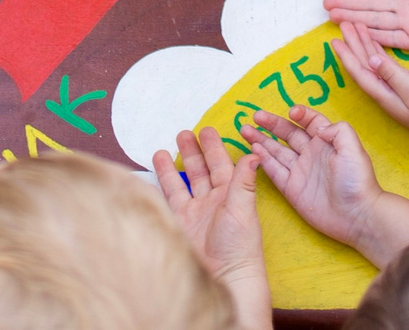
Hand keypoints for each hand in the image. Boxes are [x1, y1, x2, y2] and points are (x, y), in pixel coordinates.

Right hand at [153, 126, 267, 329]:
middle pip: (201, 171)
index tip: (206, 130)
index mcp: (231, 194)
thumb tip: (254, 154)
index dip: (214, 148)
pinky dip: (162, 186)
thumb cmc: (239, 245)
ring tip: (162, 149)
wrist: (225, 278)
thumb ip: (243, 182)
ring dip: (174, 166)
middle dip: (192, 152)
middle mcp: (213, 201)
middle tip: (183, 133)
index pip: (221, 165)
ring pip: (183, 183)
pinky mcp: (181, 225)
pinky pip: (169, 200)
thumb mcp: (242, 209)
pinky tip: (154, 176)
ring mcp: (196, 213)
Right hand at [244, 107, 383, 251]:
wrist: (357, 216)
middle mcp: (311, 154)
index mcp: (327, 142)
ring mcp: (300, 171)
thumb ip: (338, 130)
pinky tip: (253, 149)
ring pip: (276, 151)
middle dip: (271, 124)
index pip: (310, 121)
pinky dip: (263, 160)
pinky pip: (274, 171)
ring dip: (261, 139)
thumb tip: (318, 128)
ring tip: (245, 129)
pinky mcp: (292, 189)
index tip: (291, 113)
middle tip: (255, 116)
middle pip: (287, 134)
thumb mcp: (353, 149)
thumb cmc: (358, 181)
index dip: (300, 114)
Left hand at [336, 22, 408, 148]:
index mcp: (385, 96)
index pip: (360, 73)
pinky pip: (388, 68)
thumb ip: (393, 75)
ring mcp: (399, 92)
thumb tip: (370, 60)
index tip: (333, 39)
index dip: (346, 56)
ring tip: (356, 28)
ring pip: (375, 66)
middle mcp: (388, 94)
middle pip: (364, 66)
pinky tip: (377, 47)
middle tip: (343, 23)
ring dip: (365, 47)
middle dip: (353, 45)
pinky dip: (380, 54)